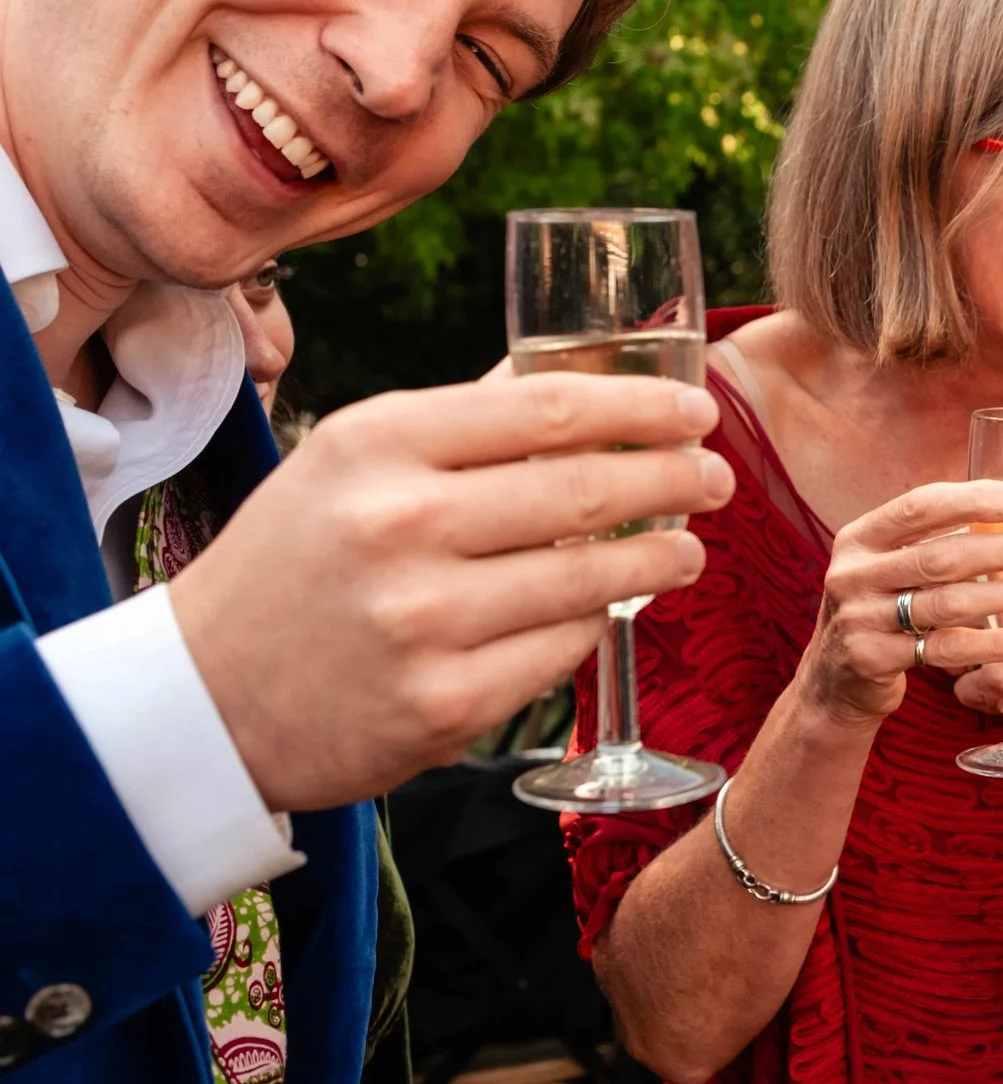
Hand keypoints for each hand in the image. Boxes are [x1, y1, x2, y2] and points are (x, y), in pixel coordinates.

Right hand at [171, 373, 732, 813]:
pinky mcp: (445, 704)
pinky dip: (591, 627)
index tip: (698, 413)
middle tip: (716, 478)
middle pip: (587, 490)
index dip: (644, 409)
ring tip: (687, 548)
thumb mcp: (349, 461)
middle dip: (675, 480)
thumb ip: (461, 423)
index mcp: (378, 443)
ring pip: (591, 579)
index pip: (550, 408)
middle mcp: (400, 525)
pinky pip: (561, 652)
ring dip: (660, 559)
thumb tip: (580, 379)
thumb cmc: (295, 560)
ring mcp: (424, 621)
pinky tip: (604, 612)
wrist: (204, 698)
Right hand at [792, 481, 1002, 731]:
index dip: (973, 499)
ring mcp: (858, 618)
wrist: (834, 683)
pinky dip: (994, 643)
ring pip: (949, 603)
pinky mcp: (872, 660)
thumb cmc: (882, 611)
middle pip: (942, 556)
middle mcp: (853, 573)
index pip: (921, 506)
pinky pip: (944, 649)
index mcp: (860, 537)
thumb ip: (932, 540)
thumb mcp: (890, 567)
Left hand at [952, 584, 1002, 790]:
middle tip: (964, 634)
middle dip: (956, 622)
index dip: (964, 583)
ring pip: (954, 647)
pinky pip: (961, 687)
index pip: (982, 568)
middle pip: (960, 604)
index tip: (959, 590)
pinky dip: (979, 698)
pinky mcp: (999, 683)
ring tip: (1001, 672)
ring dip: (966, 661)